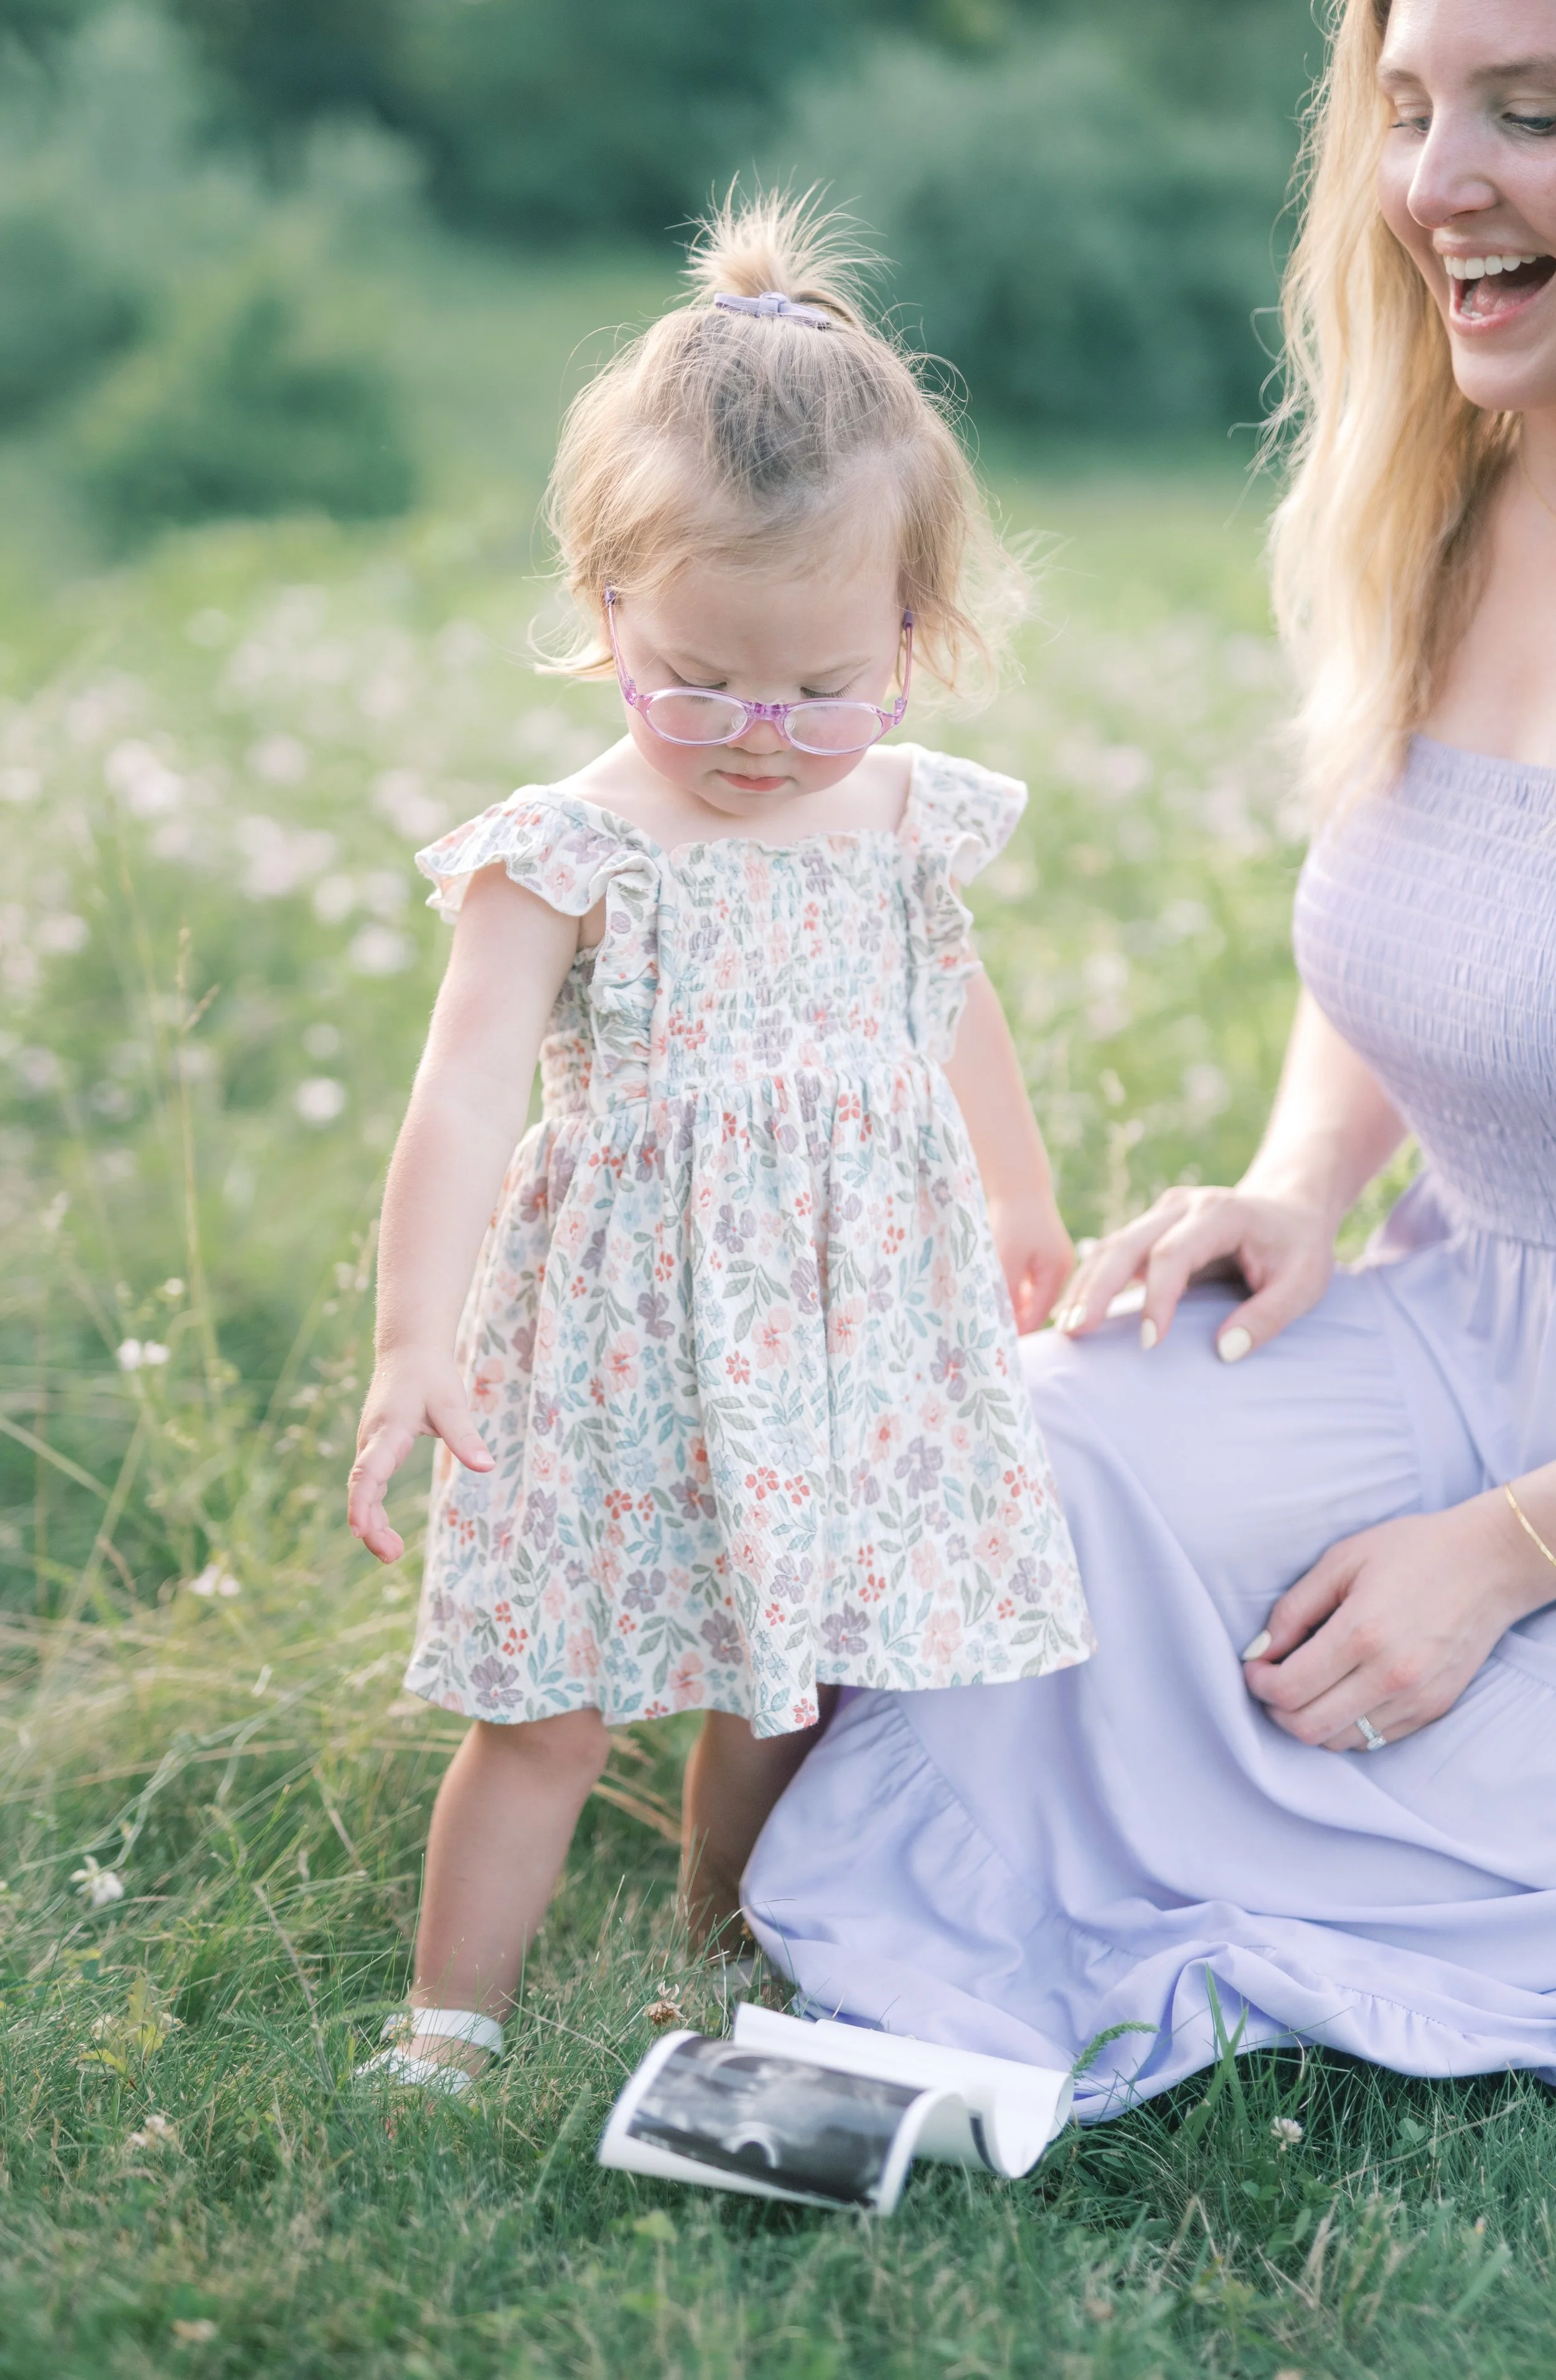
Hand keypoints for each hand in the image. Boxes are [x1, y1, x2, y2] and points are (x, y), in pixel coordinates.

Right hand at [348, 1349, 493, 1563]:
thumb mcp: (451, 1403)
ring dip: (373, 1522)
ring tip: (392, 1553)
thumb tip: (487, 1467)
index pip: (368, 1471)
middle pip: (362, 1488)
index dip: (362, 1502)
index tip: (360, 1530)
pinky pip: (369, 1485)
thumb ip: (465, 1435)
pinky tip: (386, 1532)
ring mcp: (371, 1446)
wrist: (408, 1350)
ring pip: (364, 1489)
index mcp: (387, 1431)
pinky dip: (374, 1509)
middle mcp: (372, 1441)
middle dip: (371, 1524)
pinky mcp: (377, 1449)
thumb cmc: (430, 1376)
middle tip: (391, 1556)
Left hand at [987, 1189, 1074, 1335]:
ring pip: (1030, 1298)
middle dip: (1014, 1322)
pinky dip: (1013, 1292)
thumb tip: (1002, 1326)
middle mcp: (1060, 1271)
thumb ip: (1006, 1292)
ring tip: (987, 1317)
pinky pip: (1027, 1285)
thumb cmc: (1012, 1220)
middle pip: (1035, 1309)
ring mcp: (1053, 1264)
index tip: (993, 1345)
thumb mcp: (1006, 1259)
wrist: (1017, 1184)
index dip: (1016, 1331)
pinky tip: (994, 1296)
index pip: (1036, 1316)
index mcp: (1057, 1272)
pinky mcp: (1042, 1257)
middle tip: (987, 1337)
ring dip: (1011, 1307)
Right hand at [1056, 1181, 1336, 1359]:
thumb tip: (1225, 1351)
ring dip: (1086, 1287)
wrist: (1289, 1207)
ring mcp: (1162, 1214)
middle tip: (1077, 1331)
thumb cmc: (1297, 1248)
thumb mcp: (1303, 1283)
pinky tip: (1075, 1313)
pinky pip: (1113, 1253)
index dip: (1158, 1297)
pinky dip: (1092, 1282)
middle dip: (1098, 1289)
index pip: (1174, 1253)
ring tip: (1066, 1328)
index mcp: (1221, 1213)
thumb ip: (1269, 1316)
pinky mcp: (1151, 1228)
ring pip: (1111, 1246)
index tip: (1150, 1342)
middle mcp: (1183, 1206)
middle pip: (1127, 1244)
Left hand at [1241, 1493, 1541, 1750]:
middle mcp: (1391, 1675)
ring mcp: (1417, 1698)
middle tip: (1270, 1683)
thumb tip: (1259, 1652)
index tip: (1253, 1668)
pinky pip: (1375, 1739)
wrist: (1488, 1564)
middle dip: (1275, 1711)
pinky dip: (1346, 1726)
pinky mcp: (1434, 1708)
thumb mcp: (1341, 1561)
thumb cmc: (1412, 1551)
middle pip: (1309, 1728)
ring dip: (1309, 1722)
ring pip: (1341, 1742)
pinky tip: (1340, 1695)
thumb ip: (1293, 1610)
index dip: (1257, 1684)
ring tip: (1303, 1689)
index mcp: (1362, 1634)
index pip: (1288, 1690)